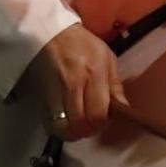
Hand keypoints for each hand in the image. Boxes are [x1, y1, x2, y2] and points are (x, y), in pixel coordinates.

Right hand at [19, 23, 125, 140]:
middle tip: (91, 125)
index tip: (103, 120)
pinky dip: (59, 128)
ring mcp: (55, 91)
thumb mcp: (107, 58)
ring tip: (78, 126)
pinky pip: (50, 123)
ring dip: (73, 132)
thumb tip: (123, 109)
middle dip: (88, 130)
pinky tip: (65, 121)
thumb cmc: (82, 45)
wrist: (51, 34)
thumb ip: (115, 86)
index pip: (98, 113)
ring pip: (63, 127)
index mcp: (93, 73)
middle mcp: (73, 84)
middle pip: (80, 124)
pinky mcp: (42, 96)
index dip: (102, 123)